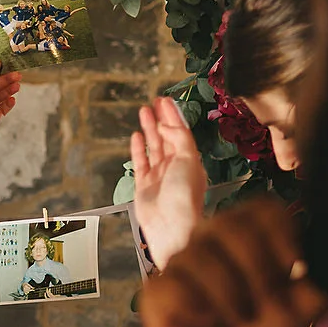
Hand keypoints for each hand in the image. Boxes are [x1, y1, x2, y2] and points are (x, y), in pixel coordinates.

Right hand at [130, 96, 207, 268]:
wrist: (171, 226)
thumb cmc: (184, 198)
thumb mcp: (188, 159)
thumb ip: (179, 138)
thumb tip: (167, 125)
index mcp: (191, 161)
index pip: (182, 133)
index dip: (174, 116)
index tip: (167, 100)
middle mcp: (176, 167)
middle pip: (168, 137)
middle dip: (162, 118)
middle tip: (156, 101)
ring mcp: (160, 176)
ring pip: (154, 146)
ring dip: (149, 128)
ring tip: (144, 111)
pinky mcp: (144, 185)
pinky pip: (141, 161)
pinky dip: (138, 148)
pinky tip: (136, 136)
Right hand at [139, 198, 327, 326]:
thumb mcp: (302, 308)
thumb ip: (316, 282)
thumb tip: (317, 266)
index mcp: (247, 232)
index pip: (264, 209)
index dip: (282, 234)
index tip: (293, 268)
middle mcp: (210, 237)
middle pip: (231, 226)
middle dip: (259, 272)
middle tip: (270, 303)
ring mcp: (182, 261)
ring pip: (201, 256)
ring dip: (231, 295)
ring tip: (243, 320)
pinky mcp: (158, 291)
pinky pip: (170, 285)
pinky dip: (196, 305)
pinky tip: (211, 321)